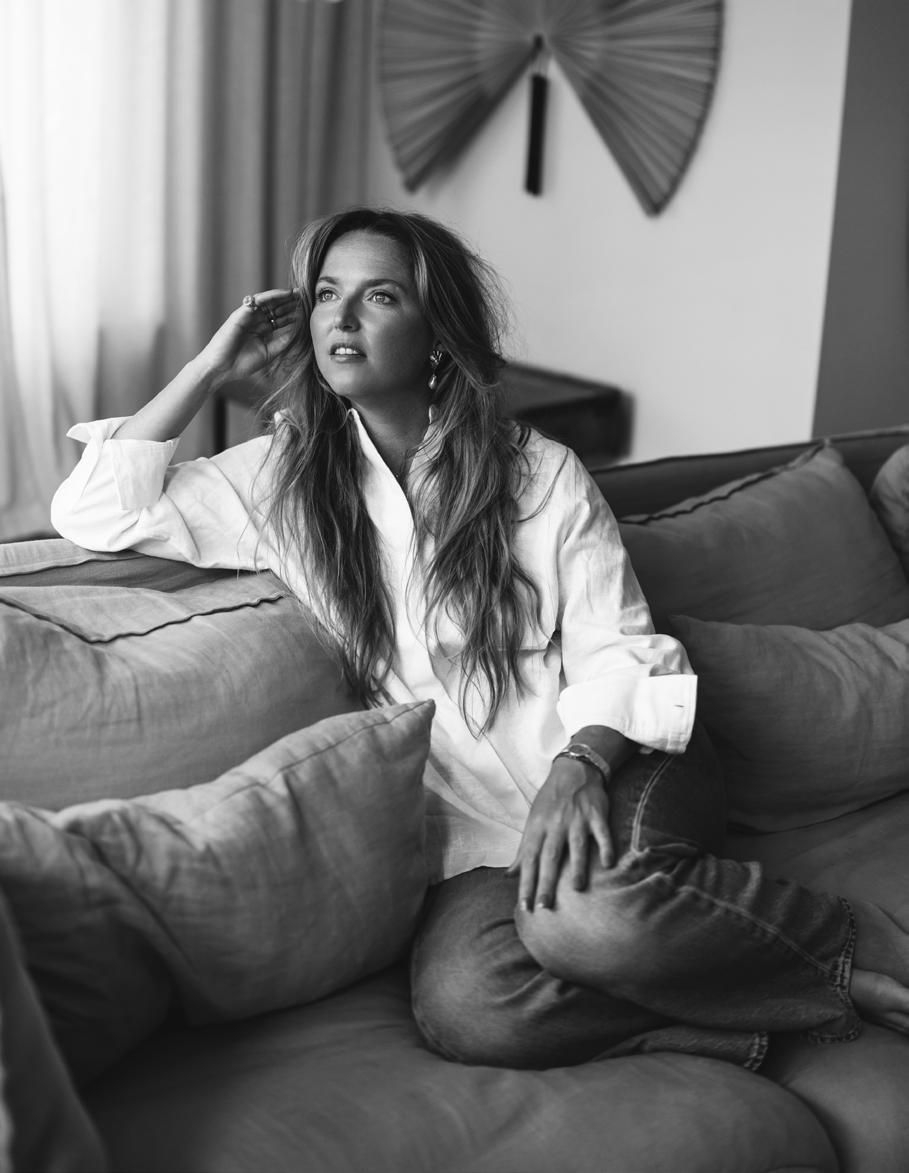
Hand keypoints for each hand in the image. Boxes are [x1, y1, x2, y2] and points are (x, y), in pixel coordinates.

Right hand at [199, 289, 303, 384]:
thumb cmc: (242, 363)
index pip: (281, 319)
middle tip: (307, 297)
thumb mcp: (269, 352)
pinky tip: (284, 294)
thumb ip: (283, 341)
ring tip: (298, 293)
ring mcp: (249, 316)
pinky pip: (258, 301)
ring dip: (284, 297)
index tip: (309, 311)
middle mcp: (256, 321)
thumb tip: (299, 330)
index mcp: (263, 331)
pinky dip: (271, 296)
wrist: (222, 368)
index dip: (294, 315)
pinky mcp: (241, 313)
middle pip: (277, 309)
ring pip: (269, 302)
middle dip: (291, 303)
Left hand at [507, 758, 612, 911]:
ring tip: (576, 889)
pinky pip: (602, 833)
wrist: (574, 770)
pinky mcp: (596, 814)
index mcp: (537, 827)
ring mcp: (577, 819)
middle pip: (549, 857)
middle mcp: (555, 824)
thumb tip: (509, 875)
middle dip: (545, 883)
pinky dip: (606, 847)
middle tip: (543, 907)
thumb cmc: (550, 801)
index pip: (528, 860)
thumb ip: (523, 850)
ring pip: (576, 846)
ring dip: (576, 867)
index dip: (525, 884)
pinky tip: (608, 864)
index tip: (525, 907)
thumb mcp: (532, 822)